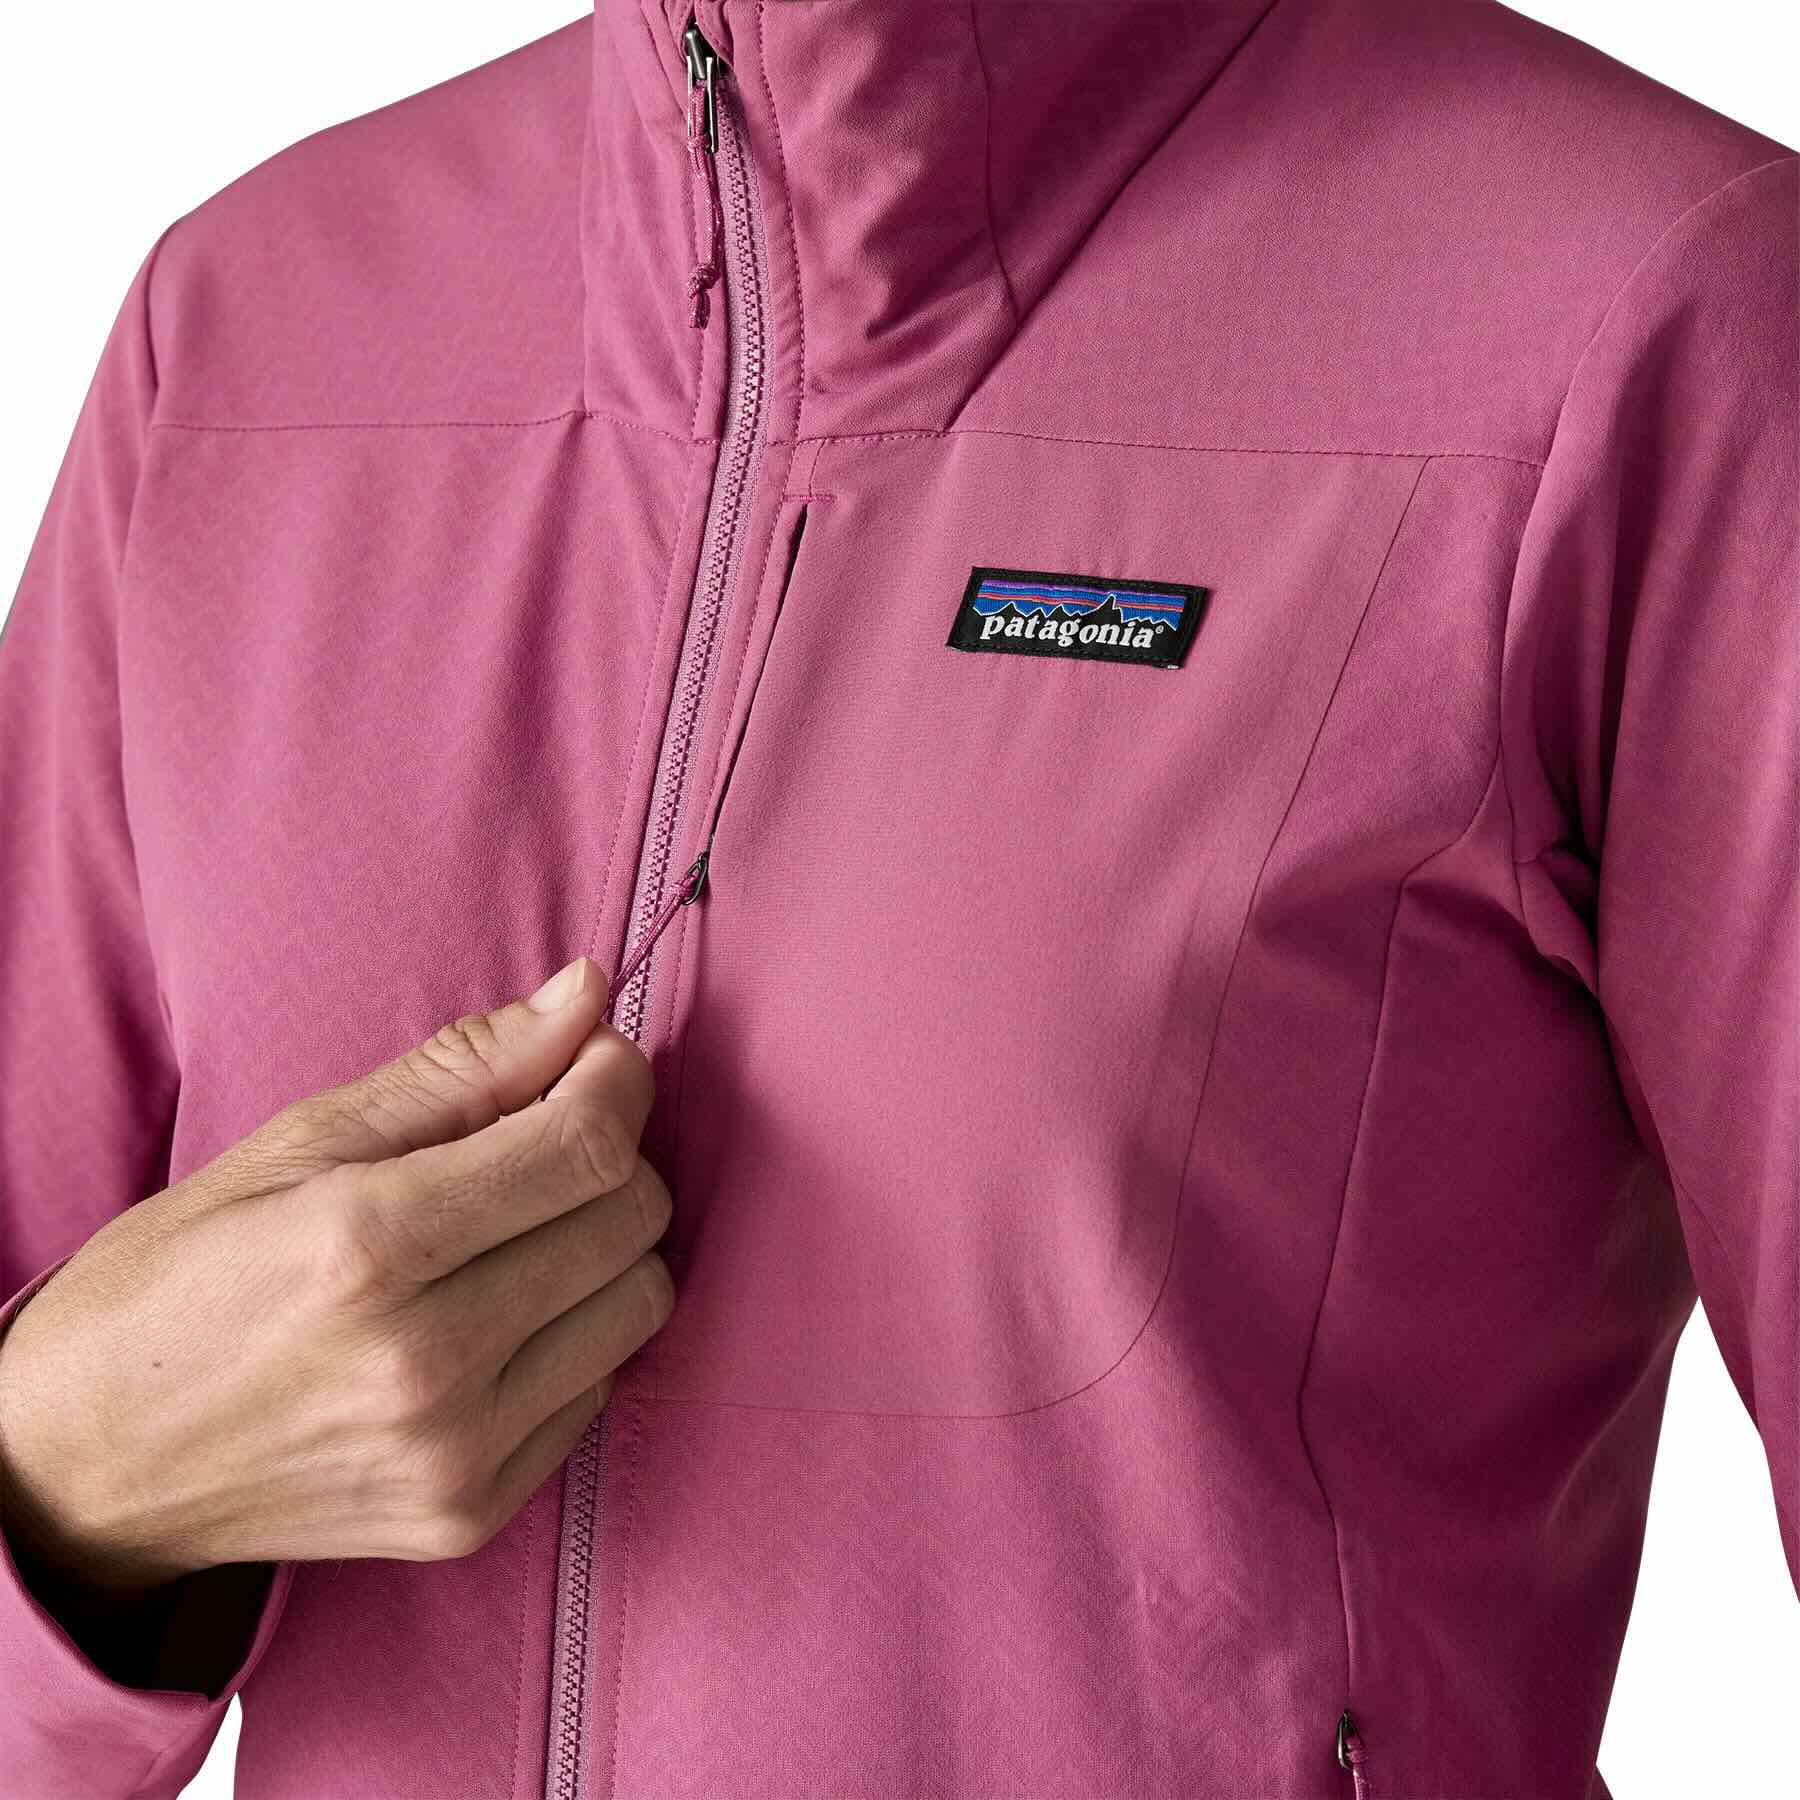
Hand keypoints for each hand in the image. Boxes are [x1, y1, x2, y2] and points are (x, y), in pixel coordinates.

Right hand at [0, 956, 672, 1610]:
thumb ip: (460, 1067)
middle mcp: (424, 1363)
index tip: (590, 1060)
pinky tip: (497, 1314)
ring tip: (517, 1228)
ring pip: (640, 1302)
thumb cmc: (178, 1278)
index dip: (613, 1081)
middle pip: (630, 1218)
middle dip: (609, 1153)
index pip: (587, 1147)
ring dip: (604, 1244)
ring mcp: (451, 1455)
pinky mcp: (467, 1515)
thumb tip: (586, 995)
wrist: (82, 1467)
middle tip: (539, 1138)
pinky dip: (575, 1332)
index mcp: (366, 1246)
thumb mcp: (298, 1141)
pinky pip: (599, 1388)